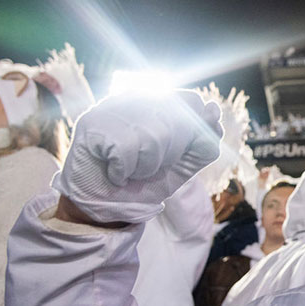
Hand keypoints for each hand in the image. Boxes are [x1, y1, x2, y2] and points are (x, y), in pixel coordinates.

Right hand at [53, 90, 221, 223]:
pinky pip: (127, 150)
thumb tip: (213, 112)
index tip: (180, 155)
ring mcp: (110, 108)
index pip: (191, 101)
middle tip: (151, 168)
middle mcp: (133, 98)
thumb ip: (202, 142)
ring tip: (133, 171)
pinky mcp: (91, 124)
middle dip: (171, 155)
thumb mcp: (181, 164)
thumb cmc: (144, 182)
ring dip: (148, 167)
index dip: (194, 130)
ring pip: (154, 137)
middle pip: (177, 120)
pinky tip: (116, 173)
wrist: (105, 206)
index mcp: (156, 103)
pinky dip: (125, 172)